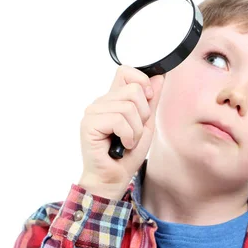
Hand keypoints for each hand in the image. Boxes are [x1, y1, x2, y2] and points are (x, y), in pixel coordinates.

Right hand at [78, 65, 164, 199]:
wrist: (115, 177)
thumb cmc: (128, 153)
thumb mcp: (146, 123)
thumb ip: (151, 101)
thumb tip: (159, 77)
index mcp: (114, 99)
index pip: (125, 71)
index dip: (142, 81)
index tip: (148, 99)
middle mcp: (102, 102)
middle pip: (133, 90)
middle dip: (143, 115)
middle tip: (134, 131)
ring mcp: (93, 112)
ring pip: (128, 106)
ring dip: (136, 129)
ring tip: (128, 140)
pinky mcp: (89, 124)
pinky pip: (118, 119)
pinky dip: (128, 135)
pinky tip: (123, 144)